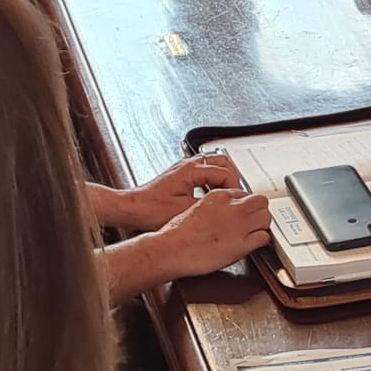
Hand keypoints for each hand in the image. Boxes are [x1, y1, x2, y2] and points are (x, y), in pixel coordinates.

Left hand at [120, 154, 241, 227]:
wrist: (132, 208)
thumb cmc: (150, 208)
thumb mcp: (184, 210)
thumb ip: (208, 206)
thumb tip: (225, 207)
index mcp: (191, 170)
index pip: (224, 172)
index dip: (235, 187)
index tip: (238, 199)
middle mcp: (188, 165)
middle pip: (222, 160)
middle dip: (234, 176)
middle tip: (238, 192)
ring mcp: (183, 168)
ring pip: (213, 163)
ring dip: (224, 175)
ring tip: (229, 191)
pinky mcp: (179, 175)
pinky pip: (204, 169)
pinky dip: (214, 178)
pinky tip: (213, 192)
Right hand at [142, 188, 272, 278]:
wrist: (173, 248)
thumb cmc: (177, 233)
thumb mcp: (196, 207)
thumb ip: (213, 206)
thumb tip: (221, 213)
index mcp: (220, 196)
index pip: (244, 194)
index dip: (245, 205)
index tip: (244, 212)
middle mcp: (232, 207)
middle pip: (260, 201)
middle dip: (258, 211)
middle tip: (254, 220)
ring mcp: (239, 225)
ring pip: (266, 217)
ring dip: (262, 224)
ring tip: (255, 231)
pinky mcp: (243, 244)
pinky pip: (263, 237)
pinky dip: (261, 240)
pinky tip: (254, 243)